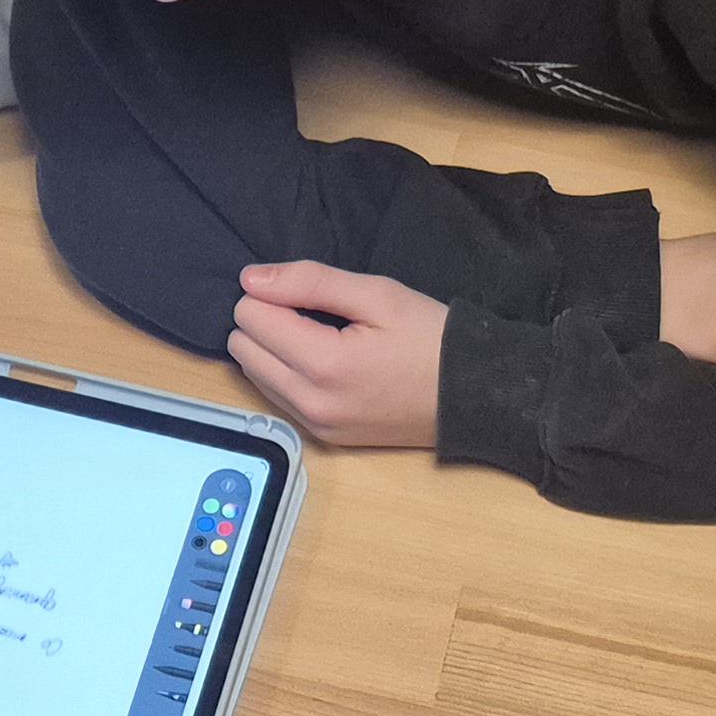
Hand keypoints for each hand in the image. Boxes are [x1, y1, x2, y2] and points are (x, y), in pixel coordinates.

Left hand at [227, 263, 444, 448]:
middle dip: (267, 321)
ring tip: (319, 336)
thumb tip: (249, 279)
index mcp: (323, 364)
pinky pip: (277, 398)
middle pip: (243, 348)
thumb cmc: (431, 339)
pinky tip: (322, 361)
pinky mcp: (323, 437)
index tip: (309, 294)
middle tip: (313, 313)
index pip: (250, 317)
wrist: (473, 396)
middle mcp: (310, 402)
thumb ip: (309, 283)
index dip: (273, 294)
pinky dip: (286, 374)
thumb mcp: (377, 295)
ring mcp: (315, 425)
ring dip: (272, 349)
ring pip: (253, 375)